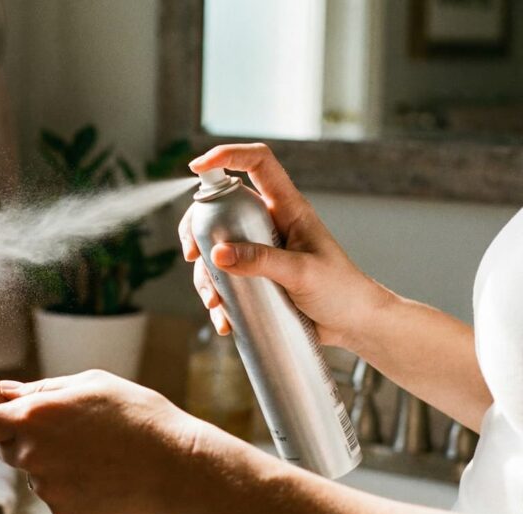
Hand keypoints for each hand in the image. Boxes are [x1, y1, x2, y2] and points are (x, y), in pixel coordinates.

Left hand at [0, 370, 212, 513]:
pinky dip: (70, 485)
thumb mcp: (90, 383)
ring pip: (33, 472)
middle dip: (25, 439)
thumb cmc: (137, 415)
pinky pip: (54, 494)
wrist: (176, 465)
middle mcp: (33, 454)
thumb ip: (41, 389)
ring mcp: (47, 487)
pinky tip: (99, 472)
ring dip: (51, 462)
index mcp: (33, 417)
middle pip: (6, 448)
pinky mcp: (64, 512)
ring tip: (93, 451)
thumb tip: (6, 392)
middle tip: (66, 431)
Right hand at [180, 143, 390, 348]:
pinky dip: (217, 299)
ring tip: (214, 303)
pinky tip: (223, 320)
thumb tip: (216, 253)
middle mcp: (269, 223)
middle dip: (198, 229)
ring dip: (205, 275)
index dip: (228, 155)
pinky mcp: (255, 277)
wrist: (354, 324)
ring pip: (215, 249)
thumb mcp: (302, 273)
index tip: (198, 167)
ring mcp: (259, 250)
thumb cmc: (342, 290)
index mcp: (287, 207)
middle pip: (221, 207)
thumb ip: (261, 261)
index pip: (258, 163)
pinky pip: (224, 280)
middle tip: (193, 254)